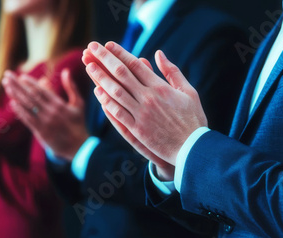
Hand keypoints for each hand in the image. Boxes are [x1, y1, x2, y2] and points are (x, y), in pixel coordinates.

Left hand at [2, 69, 88, 160]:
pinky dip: (20, 111)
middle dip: (17, 84)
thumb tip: (65, 71)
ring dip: (15, 95)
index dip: (30, 82)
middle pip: (30, 96)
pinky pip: (28, 119)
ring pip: (27, 106)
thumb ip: (71, 87)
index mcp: (59, 105)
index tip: (21, 76)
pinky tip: (13, 103)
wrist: (79, 146)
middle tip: (7, 75)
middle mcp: (50, 112)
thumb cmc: (78, 123)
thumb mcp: (78, 103)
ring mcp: (44, 123)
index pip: (41, 90)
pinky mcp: (41, 132)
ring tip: (6, 85)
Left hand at [82, 42, 207, 165]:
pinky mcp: (138, 130)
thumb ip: (172, 72)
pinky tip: (98, 92)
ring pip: (116, 92)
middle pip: (122, 74)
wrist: (193, 147)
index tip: (108, 45)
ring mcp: (142, 114)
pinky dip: (107, 102)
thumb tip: (158, 53)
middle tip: (91, 47)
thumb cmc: (193, 119)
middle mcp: (149, 98)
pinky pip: (119, 113)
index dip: (120, 53)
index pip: (135, 65)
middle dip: (105, 59)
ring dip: (101, 78)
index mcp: (161, 87)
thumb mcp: (188, 91)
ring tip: (89, 66)